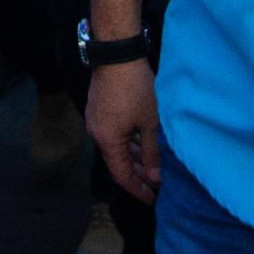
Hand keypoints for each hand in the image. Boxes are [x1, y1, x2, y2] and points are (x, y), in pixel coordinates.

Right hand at [86, 58, 162, 203]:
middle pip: (117, 162)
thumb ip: (152, 153)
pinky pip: (114, 133)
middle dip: (138, 174)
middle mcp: (97, 133)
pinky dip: (128, 141)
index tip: (151, 200)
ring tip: (153, 165)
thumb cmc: (136, 89)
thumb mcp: (150, 124)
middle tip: (156, 184)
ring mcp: (96, 120)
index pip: (121, 175)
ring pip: (117, 146)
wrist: (117, 54)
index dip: (137, 189)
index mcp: (107, 141)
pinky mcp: (99, 108)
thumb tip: (154, 178)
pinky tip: (143, 142)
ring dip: (134, 156)